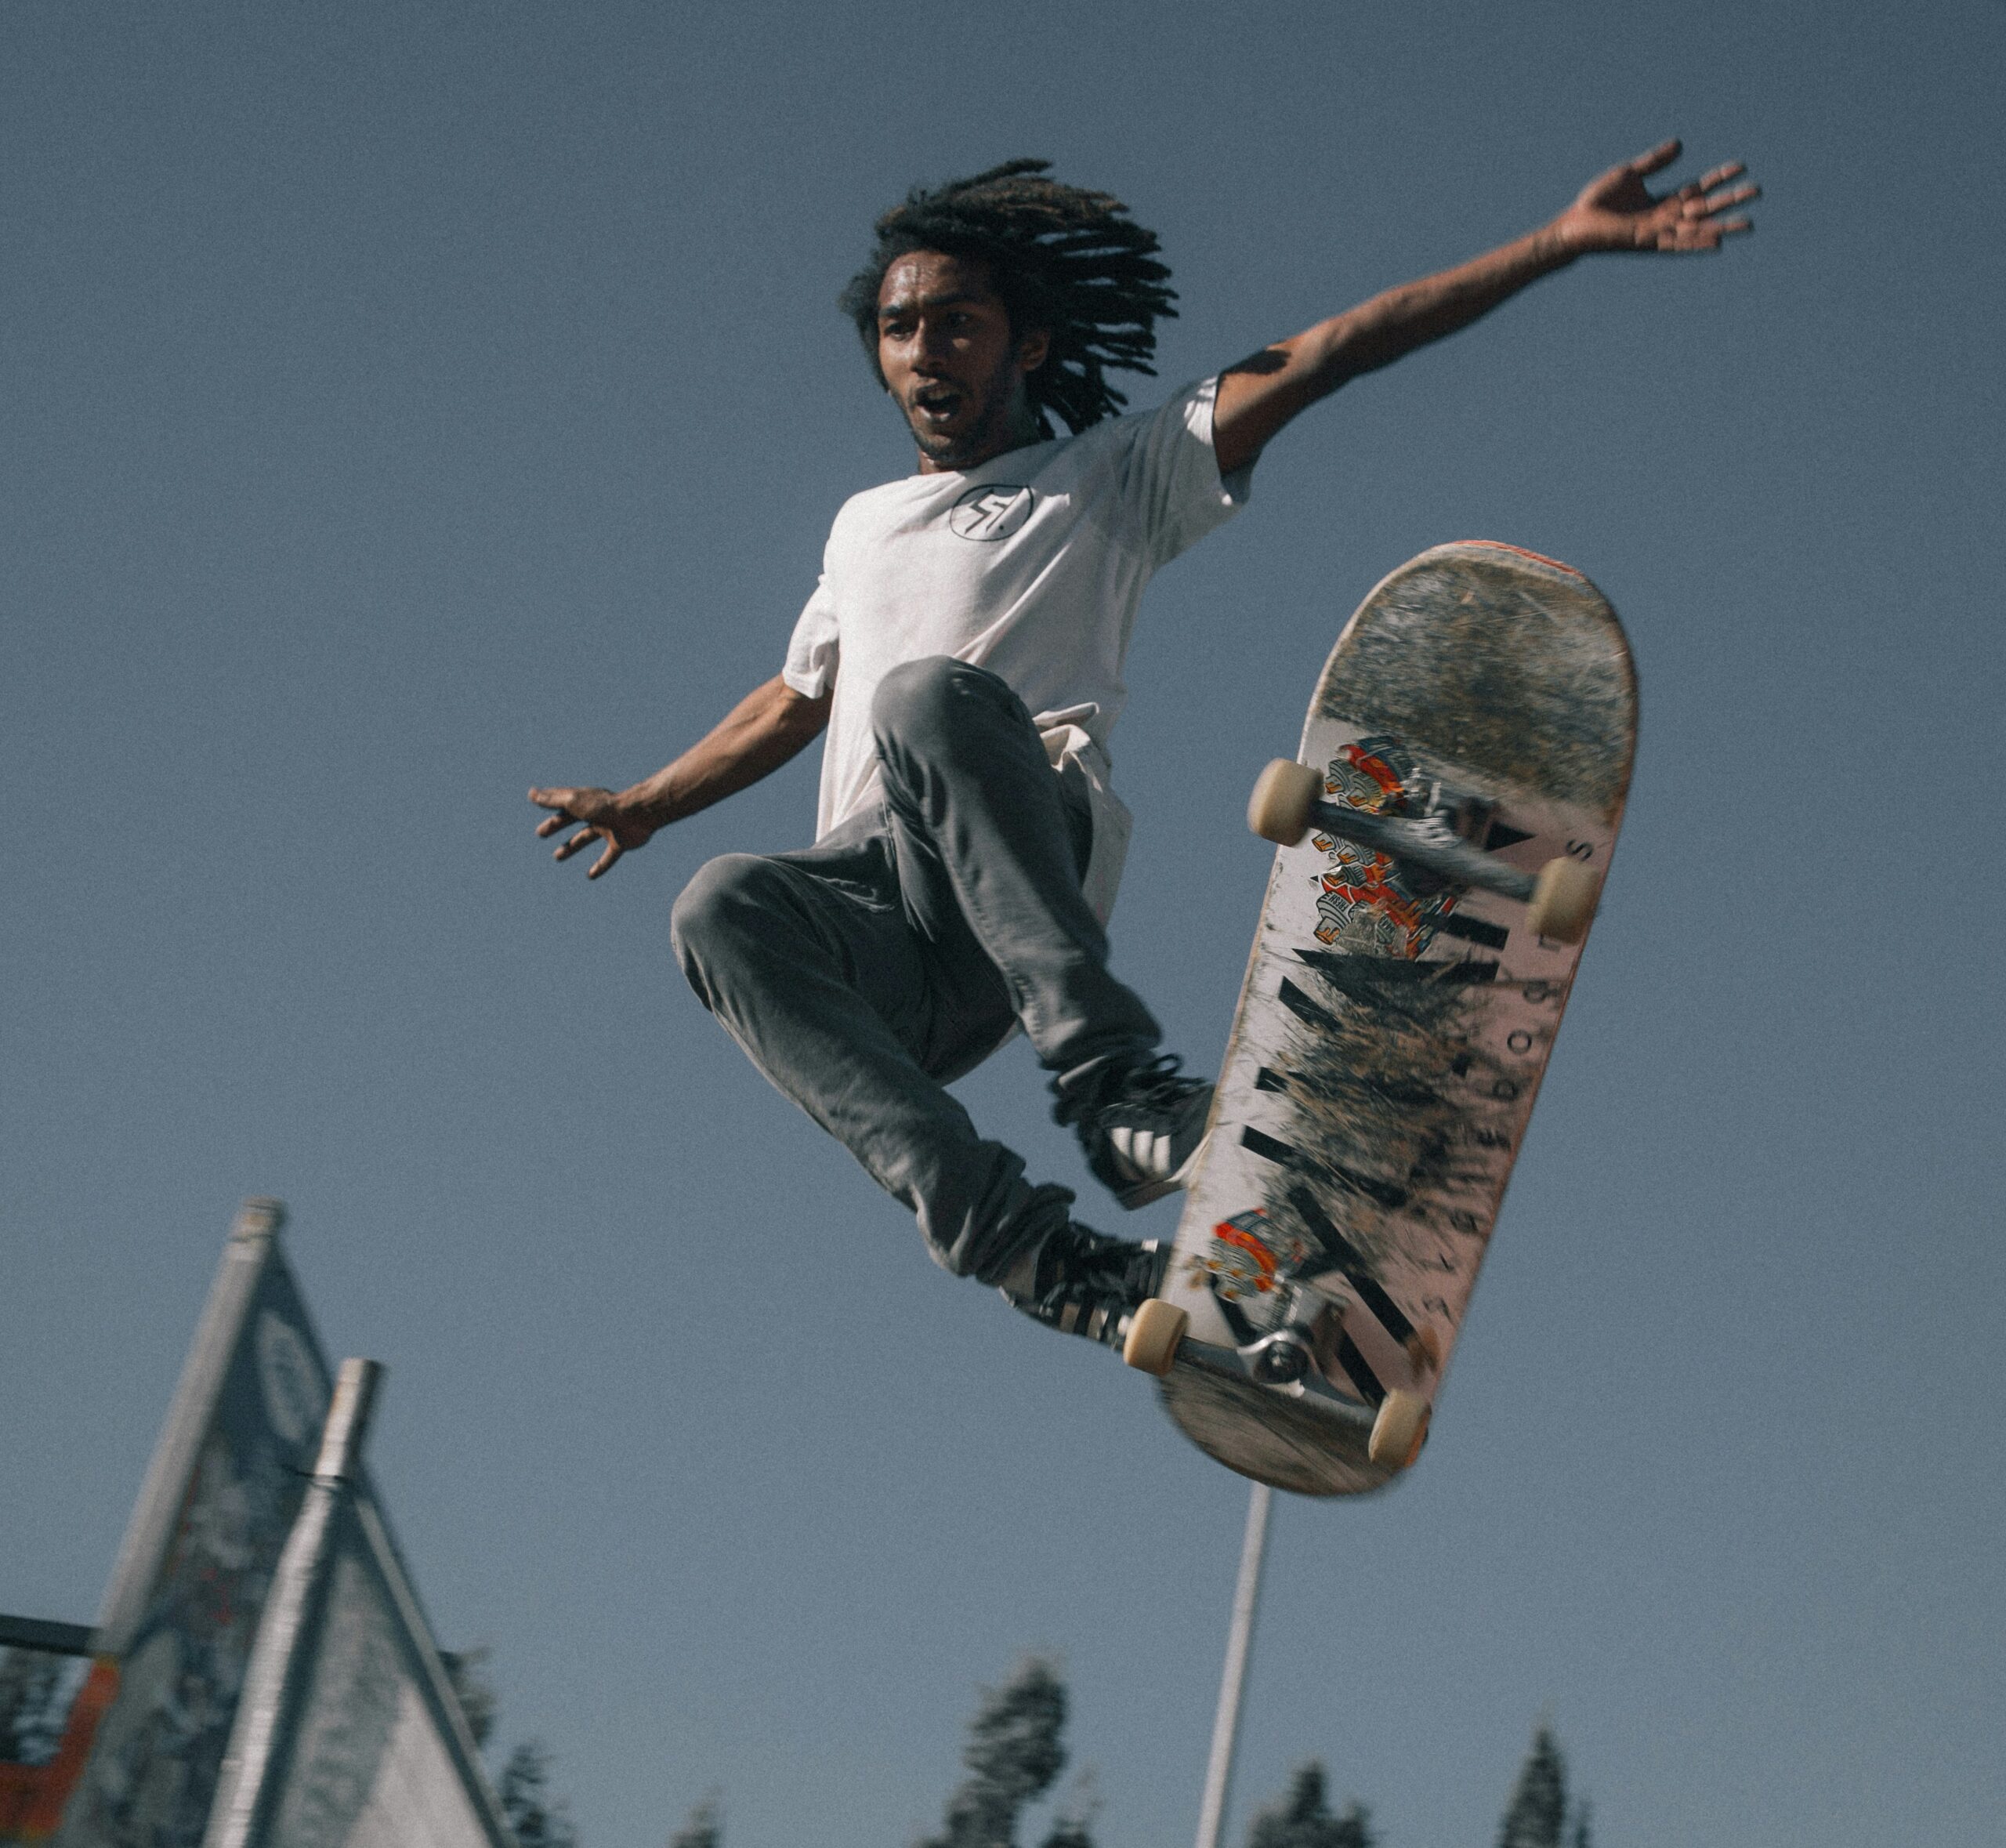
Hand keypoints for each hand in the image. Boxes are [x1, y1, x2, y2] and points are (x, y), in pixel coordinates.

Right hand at [528, 785, 659, 878]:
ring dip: (572, 846)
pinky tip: (591, 876)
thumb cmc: (603, 807)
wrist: (636, 815)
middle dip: (556, 826)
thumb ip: (552, 800)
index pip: (562, 802)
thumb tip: (531, 793)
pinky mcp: (621, 842)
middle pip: (572, 820)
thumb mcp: (573, 802)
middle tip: (540, 834)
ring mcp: (609, 828)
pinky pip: (609, 856)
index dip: (548, 803)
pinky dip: (601, 866)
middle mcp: (596, 813)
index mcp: (585, 801)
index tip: (534, 802)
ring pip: (586, 838)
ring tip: (557, 857)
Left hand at [1552, 139, 1757, 256]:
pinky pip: (1678, 245)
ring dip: (1723, 227)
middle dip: (1731, 200)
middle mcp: (1665, 219)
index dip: (1719, 177)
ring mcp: (1658, 233)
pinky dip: (1697, 244)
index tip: (1742, 166)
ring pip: (1697, 229)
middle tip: (1758, 191)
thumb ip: (1656, 162)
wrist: (1573, 225)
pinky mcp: (1647, 244)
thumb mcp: (1630, 174)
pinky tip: (1717, 243)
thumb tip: (1682, 145)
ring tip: (1749, 225)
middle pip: (1705, 208)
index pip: (1698, 188)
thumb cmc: (1598, 202)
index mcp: (1662, 202)